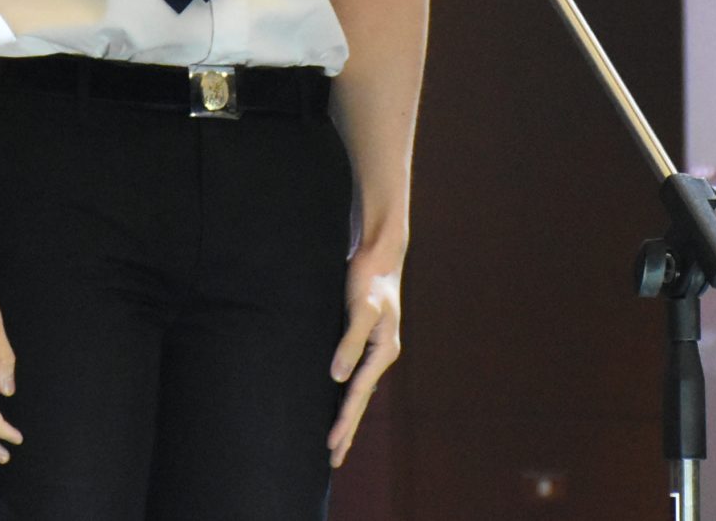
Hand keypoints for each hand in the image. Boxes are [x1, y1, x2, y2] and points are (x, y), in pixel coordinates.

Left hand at [327, 248, 401, 466]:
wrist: (377, 256)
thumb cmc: (369, 280)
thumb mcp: (361, 309)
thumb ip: (349, 342)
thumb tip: (337, 377)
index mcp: (383, 351)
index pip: (359, 394)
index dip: (344, 420)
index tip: (332, 444)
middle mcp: (380, 355)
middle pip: (361, 400)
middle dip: (347, 430)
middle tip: (333, 460)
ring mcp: (373, 350)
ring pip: (358, 391)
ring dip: (347, 417)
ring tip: (336, 443)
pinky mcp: (363, 341)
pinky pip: (354, 376)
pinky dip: (345, 395)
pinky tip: (338, 404)